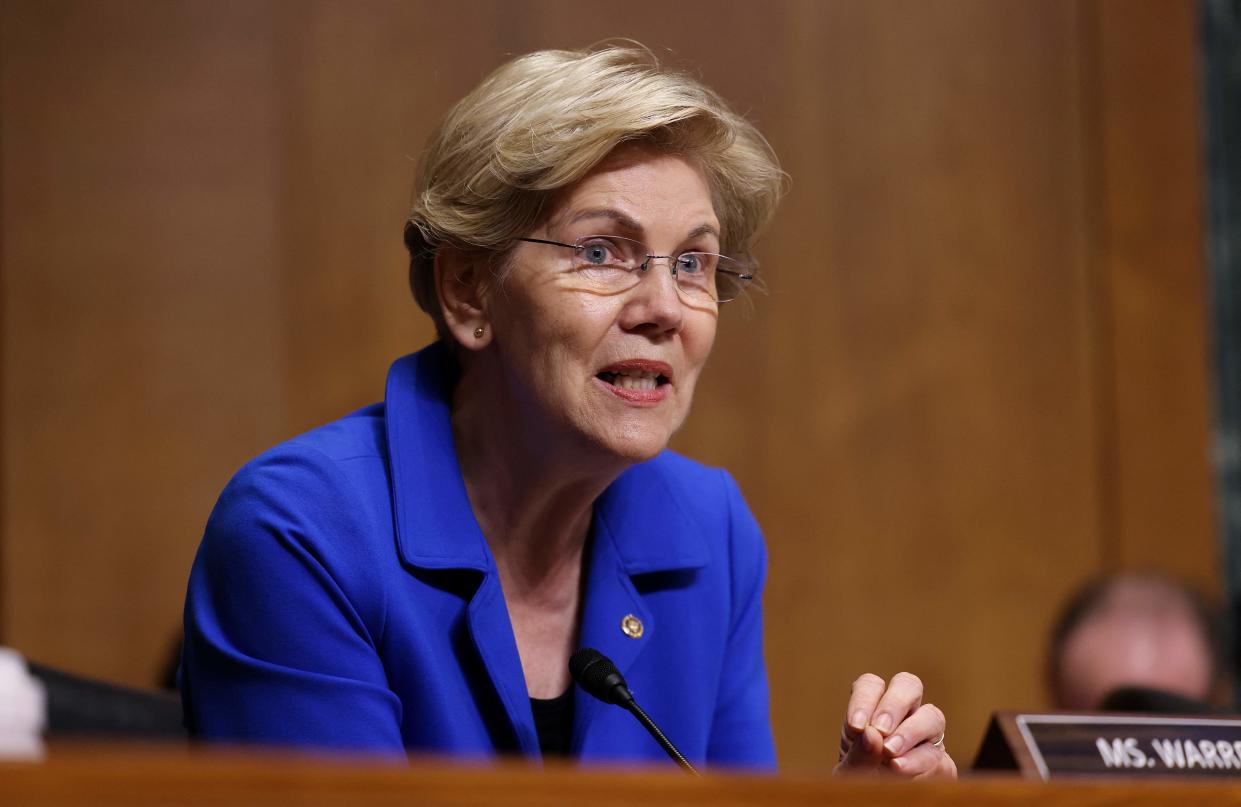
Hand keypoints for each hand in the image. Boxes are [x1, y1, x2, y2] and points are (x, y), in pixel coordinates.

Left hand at [834, 672, 956, 778]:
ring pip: (933, 716)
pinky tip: (901, 772)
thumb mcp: (848, 771)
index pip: (871, 685)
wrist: (877, 805)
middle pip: (908, 685)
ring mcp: (926, 738)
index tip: (856, 726)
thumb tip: (872, 734)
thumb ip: (858, 754)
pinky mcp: (941, 764)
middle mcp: (903, 717)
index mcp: (872, 711)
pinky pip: (939, 755)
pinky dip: (920, 763)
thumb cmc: (858, 784)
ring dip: (910, 732)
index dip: (864, 699)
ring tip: (890, 756)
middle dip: (894, 704)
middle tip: (880, 731)